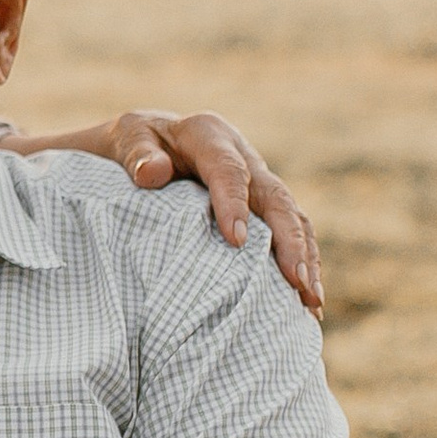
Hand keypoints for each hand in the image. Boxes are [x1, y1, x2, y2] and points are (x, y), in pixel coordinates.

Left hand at [0, 107, 323, 315]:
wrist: (144, 145)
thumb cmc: (131, 147)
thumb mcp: (125, 140)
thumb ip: (137, 155)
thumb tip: (151, 174)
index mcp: (208, 134)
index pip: (228, 169)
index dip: (234, 203)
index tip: (236, 241)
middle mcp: (242, 154)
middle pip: (274, 197)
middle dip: (289, 240)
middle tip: (297, 282)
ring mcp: (257, 181)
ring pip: (292, 216)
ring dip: (305, 258)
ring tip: (310, 301)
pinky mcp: (261, 206)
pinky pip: (292, 231)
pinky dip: (303, 262)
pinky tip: (308, 302)